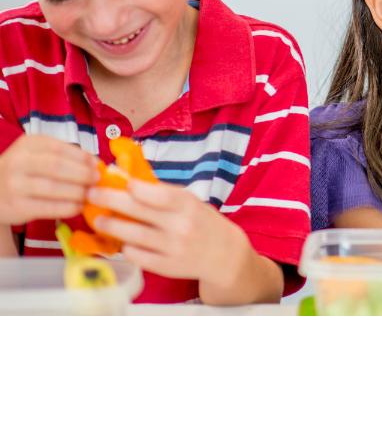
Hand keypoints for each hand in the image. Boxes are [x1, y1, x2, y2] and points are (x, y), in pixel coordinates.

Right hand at [0, 134, 98, 225]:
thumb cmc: (26, 170)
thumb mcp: (39, 154)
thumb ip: (65, 155)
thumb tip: (95, 163)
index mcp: (28, 144)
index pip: (60, 148)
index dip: (82, 157)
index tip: (96, 165)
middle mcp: (18, 162)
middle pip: (57, 166)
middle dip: (82, 174)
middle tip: (97, 180)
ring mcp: (15, 185)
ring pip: (54, 188)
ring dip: (78, 192)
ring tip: (90, 194)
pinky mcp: (17, 206)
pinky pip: (48, 207)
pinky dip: (68, 207)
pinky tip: (78, 206)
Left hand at [88, 178, 281, 303]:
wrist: (224, 255)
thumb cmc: (202, 222)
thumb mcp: (190, 202)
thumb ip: (162, 192)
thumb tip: (127, 180)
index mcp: (188, 205)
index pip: (157, 194)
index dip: (133, 187)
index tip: (114, 180)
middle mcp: (181, 226)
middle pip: (138, 212)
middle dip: (110, 201)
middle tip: (91, 195)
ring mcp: (173, 248)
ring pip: (132, 236)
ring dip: (110, 226)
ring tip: (98, 220)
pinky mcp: (166, 267)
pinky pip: (136, 255)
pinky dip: (125, 247)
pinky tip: (120, 241)